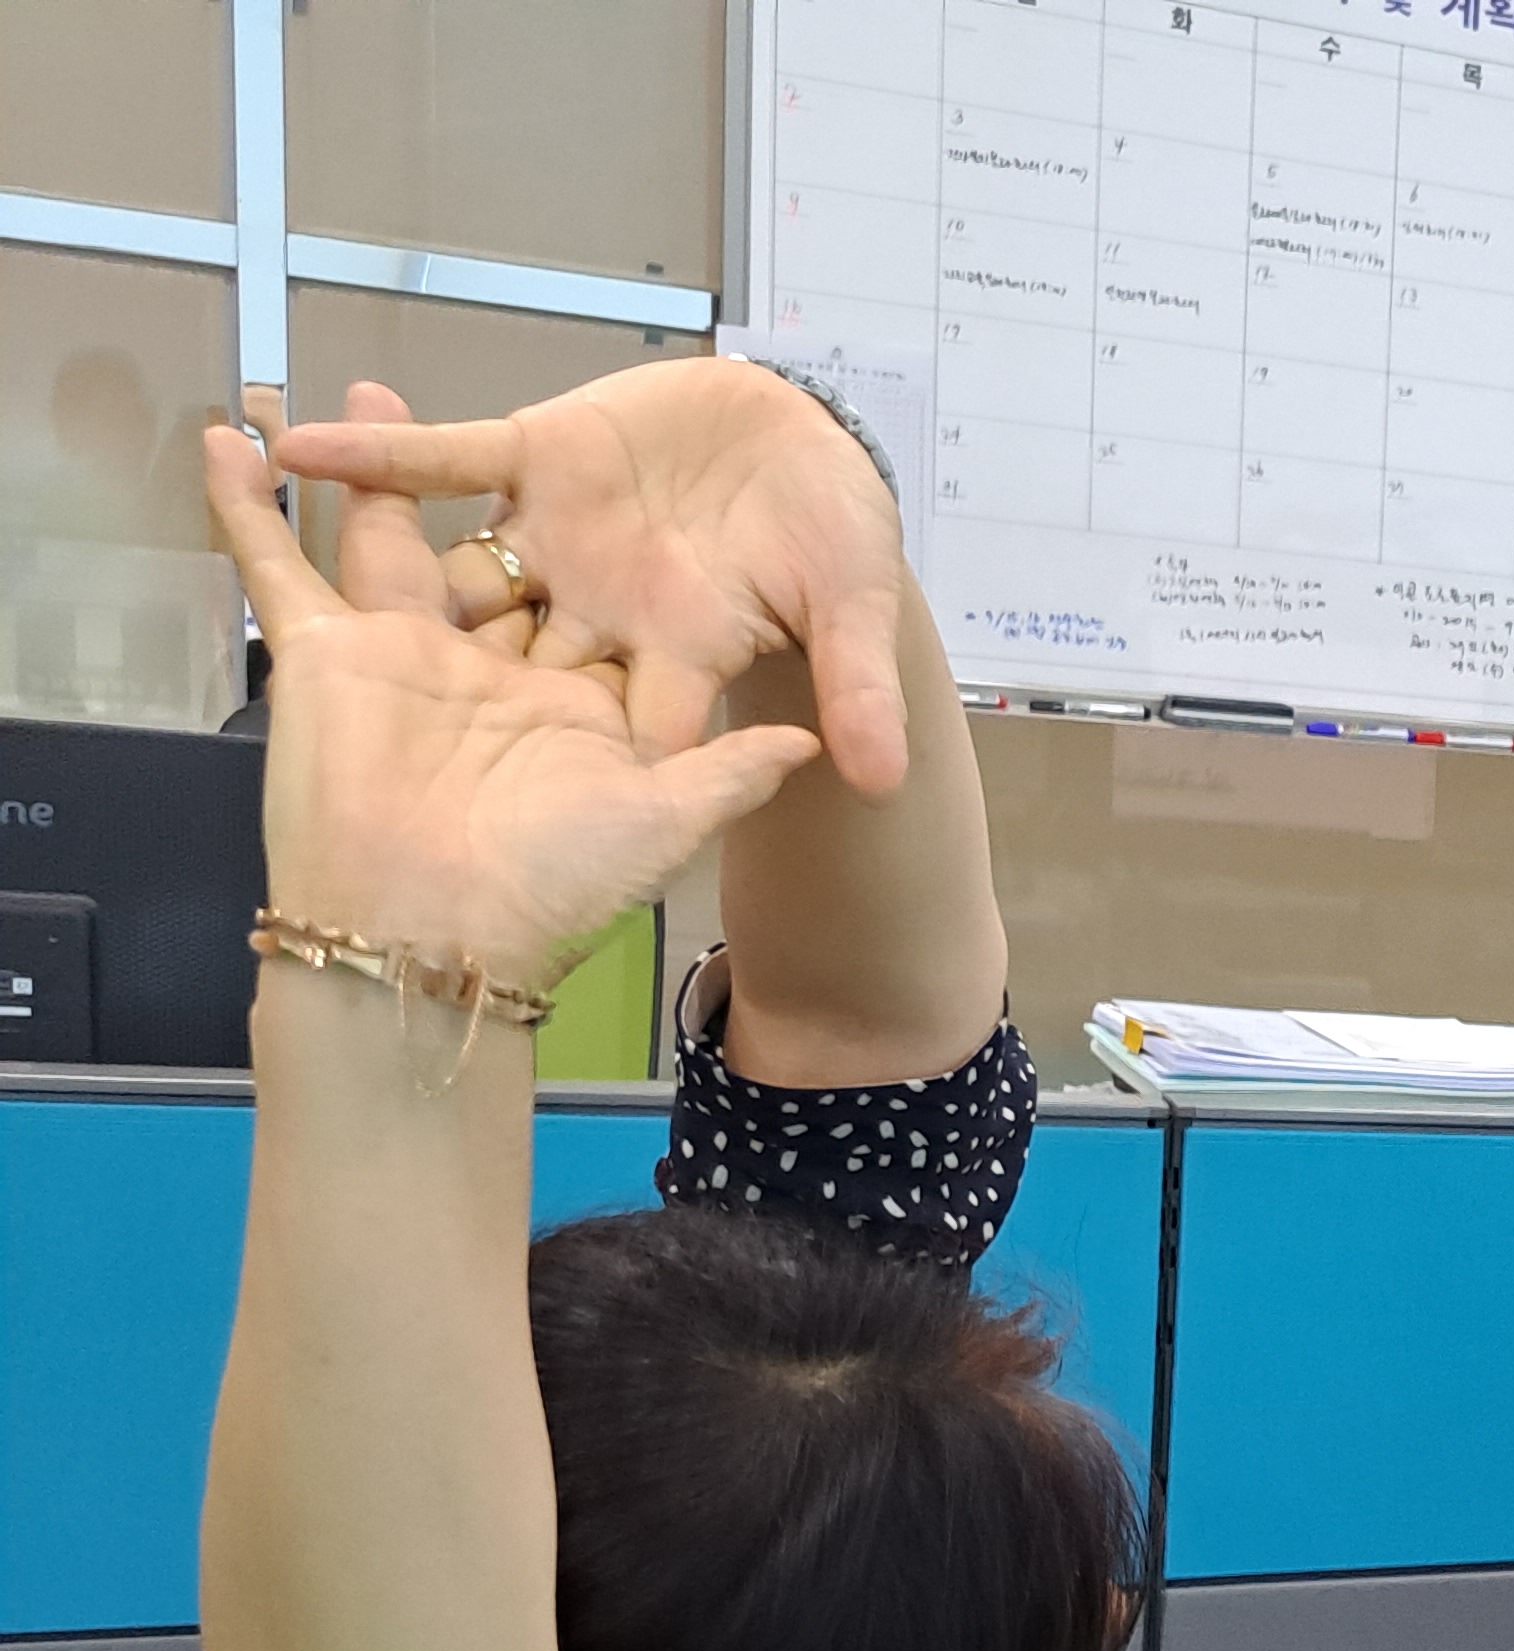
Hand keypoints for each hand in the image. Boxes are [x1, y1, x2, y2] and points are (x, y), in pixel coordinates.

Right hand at [203, 420, 816, 975]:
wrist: (426, 938)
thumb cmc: (552, 892)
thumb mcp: (664, 822)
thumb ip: (731, 771)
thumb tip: (816, 747)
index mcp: (573, 699)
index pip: (602, 609)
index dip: (624, 553)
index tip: (648, 496)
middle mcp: (491, 670)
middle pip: (490, 557)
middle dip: (485, 495)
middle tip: (486, 420)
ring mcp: (407, 659)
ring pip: (384, 538)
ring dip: (368, 468)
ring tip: (364, 387)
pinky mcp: (329, 658)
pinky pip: (278, 565)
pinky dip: (248, 506)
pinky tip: (236, 438)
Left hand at [272, 358, 912, 794]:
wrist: (804, 438)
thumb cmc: (835, 528)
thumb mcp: (854, 606)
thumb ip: (856, 686)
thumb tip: (887, 778)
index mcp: (670, 659)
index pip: (621, 735)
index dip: (571, 785)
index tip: (505, 844)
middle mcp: (596, 612)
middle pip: (506, 670)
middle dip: (435, 711)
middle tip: (357, 768)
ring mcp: (558, 540)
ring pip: (453, 571)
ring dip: (371, 575)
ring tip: (284, 606)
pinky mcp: (540, 458)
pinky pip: (448, 462)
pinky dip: (380, 455)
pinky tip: (299, 448)